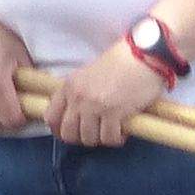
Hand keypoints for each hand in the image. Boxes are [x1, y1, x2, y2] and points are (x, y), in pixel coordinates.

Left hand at [47, 40, 163, 148]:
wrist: (143, 55)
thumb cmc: (120, 62)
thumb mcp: (89, 74)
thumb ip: (78, 93)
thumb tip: (74, 117)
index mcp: (69, 86)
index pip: (51, 117)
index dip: (60, 130)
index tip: (73, 132)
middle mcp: (78, 97)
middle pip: (68, 134)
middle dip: (82, 138)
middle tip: (96, 133)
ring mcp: (95, 106)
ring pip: (89, 139)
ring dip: (101, 138)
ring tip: (112, 129)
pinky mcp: (114, 113)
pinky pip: (109, 138)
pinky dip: (117, 138)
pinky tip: (123, 130)